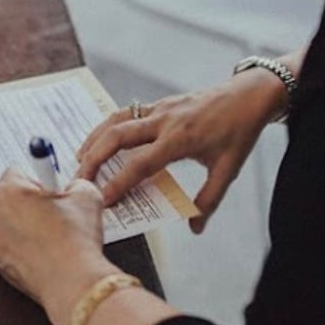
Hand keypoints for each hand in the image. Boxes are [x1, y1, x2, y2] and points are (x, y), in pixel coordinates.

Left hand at [0, 168, 116, 324]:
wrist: (72, 282)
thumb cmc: (74, 240)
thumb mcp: (86, 195)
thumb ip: (75, 183)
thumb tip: (73, 187)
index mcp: (9, 191)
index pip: (15, 172)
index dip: (37, 179)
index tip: (49, 189)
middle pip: (2, 195)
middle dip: (22, 198)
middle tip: (47, 208)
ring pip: (2, 221)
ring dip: (18, 221)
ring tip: (47, 230)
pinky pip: (5, 245)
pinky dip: (19, 245)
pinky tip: (42, 249)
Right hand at [76, 69, 286, 233]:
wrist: (246, 96)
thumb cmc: (238, 132)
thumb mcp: (228, 169)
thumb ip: (209, 200)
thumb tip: (194, 227)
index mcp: (180, 139)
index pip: (140, 163)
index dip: (118, 182)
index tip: (101, 199)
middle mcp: (164, 121)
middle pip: (118, 136)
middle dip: (94, 157)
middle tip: (78, 180)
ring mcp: (160, 108)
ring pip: (117, 119)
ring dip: (95, 138)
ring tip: (79, 159)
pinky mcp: (159, 103)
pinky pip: (126, 112)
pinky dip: (108, 125)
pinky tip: (100, 139)